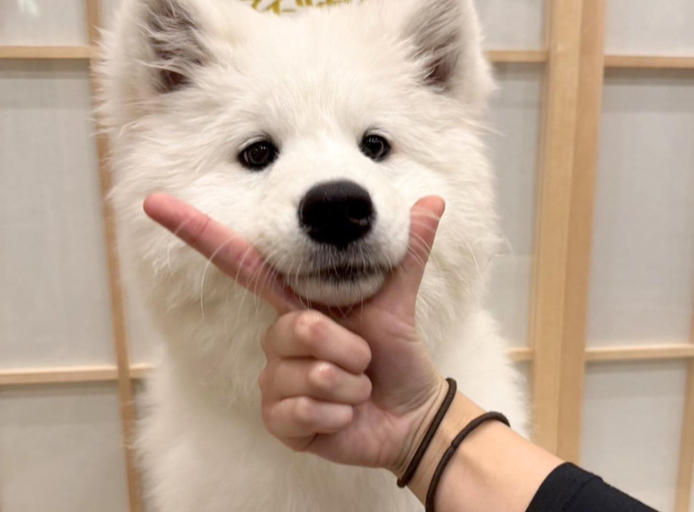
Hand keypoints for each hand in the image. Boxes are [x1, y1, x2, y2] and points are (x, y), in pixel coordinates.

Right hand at [144, 193, 446, 473]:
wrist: (409, 409)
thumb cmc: (396, 352)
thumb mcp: (398, 297)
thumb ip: (407, 249)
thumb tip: (435, 199)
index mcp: (297, 303)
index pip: (241, 264)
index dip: (199, 233)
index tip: (155, 204)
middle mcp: (279, 338)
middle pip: (296, 328)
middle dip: (346, 347)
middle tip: (363, 359)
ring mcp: (275, 380)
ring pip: (304, 373)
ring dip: (347, 383)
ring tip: (356, 387)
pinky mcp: (280, 419)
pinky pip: (301, 410)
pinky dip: (337, 414)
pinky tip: (344, 416)